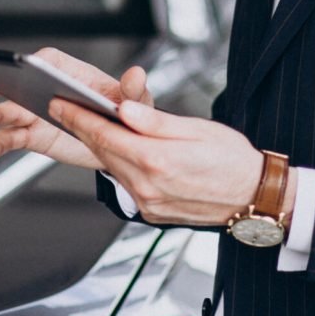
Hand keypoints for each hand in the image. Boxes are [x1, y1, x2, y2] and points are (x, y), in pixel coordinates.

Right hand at [0, 47, 152, 167]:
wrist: (122, 147)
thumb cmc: (127, 114)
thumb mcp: (137, 102)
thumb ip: (134, 90)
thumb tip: (137, 74)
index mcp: (73, 75)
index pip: (50, 61)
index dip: (37, 62)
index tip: (27, 65)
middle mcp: (51, 90)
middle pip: (25, 84)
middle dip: (8, 86)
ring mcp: (39, 113)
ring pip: (13, 111)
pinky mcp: (34, 135)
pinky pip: (12, 138)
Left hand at [47, 97, 273, 226]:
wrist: (254, 197)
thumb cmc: (233, 160)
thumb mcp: (197, 130)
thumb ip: (155, 122)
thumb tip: (123, 109)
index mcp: (157, 161)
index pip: (105, 135)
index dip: (78, 117)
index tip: (60, 103)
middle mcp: (148, 186)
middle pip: (103, 152)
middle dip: (80, 128)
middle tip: (62, 108)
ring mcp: (148, 203)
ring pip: (112, 168)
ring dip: (97, 146)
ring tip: (85, 124)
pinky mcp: (151, 212)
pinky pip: (126, 183)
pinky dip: (117, 164)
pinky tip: (116, 149)